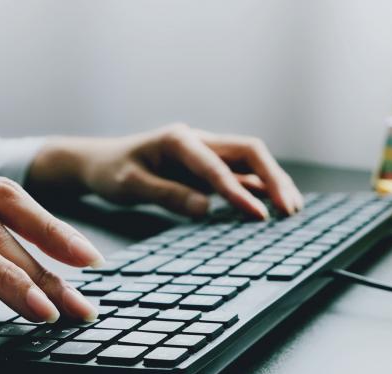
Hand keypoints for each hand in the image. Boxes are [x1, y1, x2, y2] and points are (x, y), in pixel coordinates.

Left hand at [27, 124, 302, 219]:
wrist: (99, 163)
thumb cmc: (111, 172)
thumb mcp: (130, 185)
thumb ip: (167, 195)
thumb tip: (206, 208)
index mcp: (178, 139)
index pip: (217, 165)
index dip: (239, 191)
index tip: (258, 216)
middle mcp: (198, 141)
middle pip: (248, 152)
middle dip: (273, 179)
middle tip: (290, 210)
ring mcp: (204, 153)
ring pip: (249, 163)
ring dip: (272, 184)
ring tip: (292, 211)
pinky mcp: (206, 168)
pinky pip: (239, 176)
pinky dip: (257, 191)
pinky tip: (272, 208)